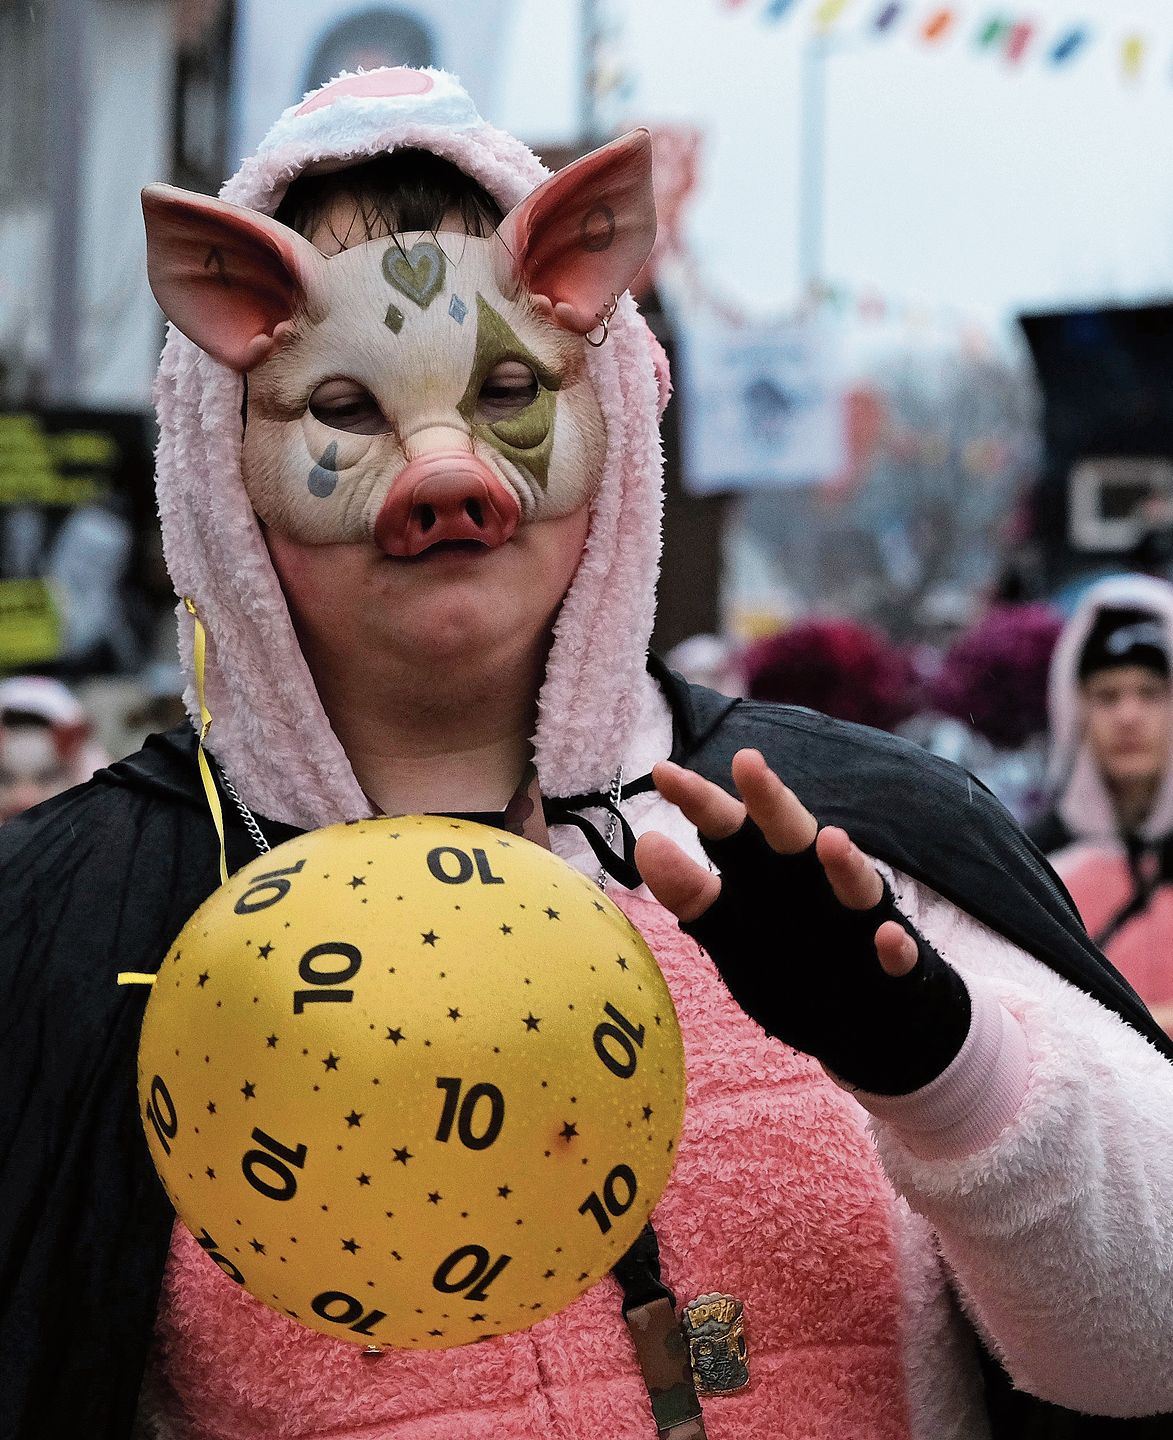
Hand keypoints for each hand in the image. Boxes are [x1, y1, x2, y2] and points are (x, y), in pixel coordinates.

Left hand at [635, 749, 918, 977]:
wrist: (863, 1023)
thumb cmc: (791, 960)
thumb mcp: (729, 932)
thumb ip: (691, 894)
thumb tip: (645, 843)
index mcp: (764, 873)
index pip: (728, 828)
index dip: (699, 801)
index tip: (663, 772)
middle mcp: (811, 882)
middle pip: (790, 835)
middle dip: (771, 799)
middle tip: (747, 761)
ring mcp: (857, 922)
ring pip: (855, 884)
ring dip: (846, 863)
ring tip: (833, 841)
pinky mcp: (896, 965)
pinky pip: (900, 955)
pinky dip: (895, 947)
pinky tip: (887, 939)